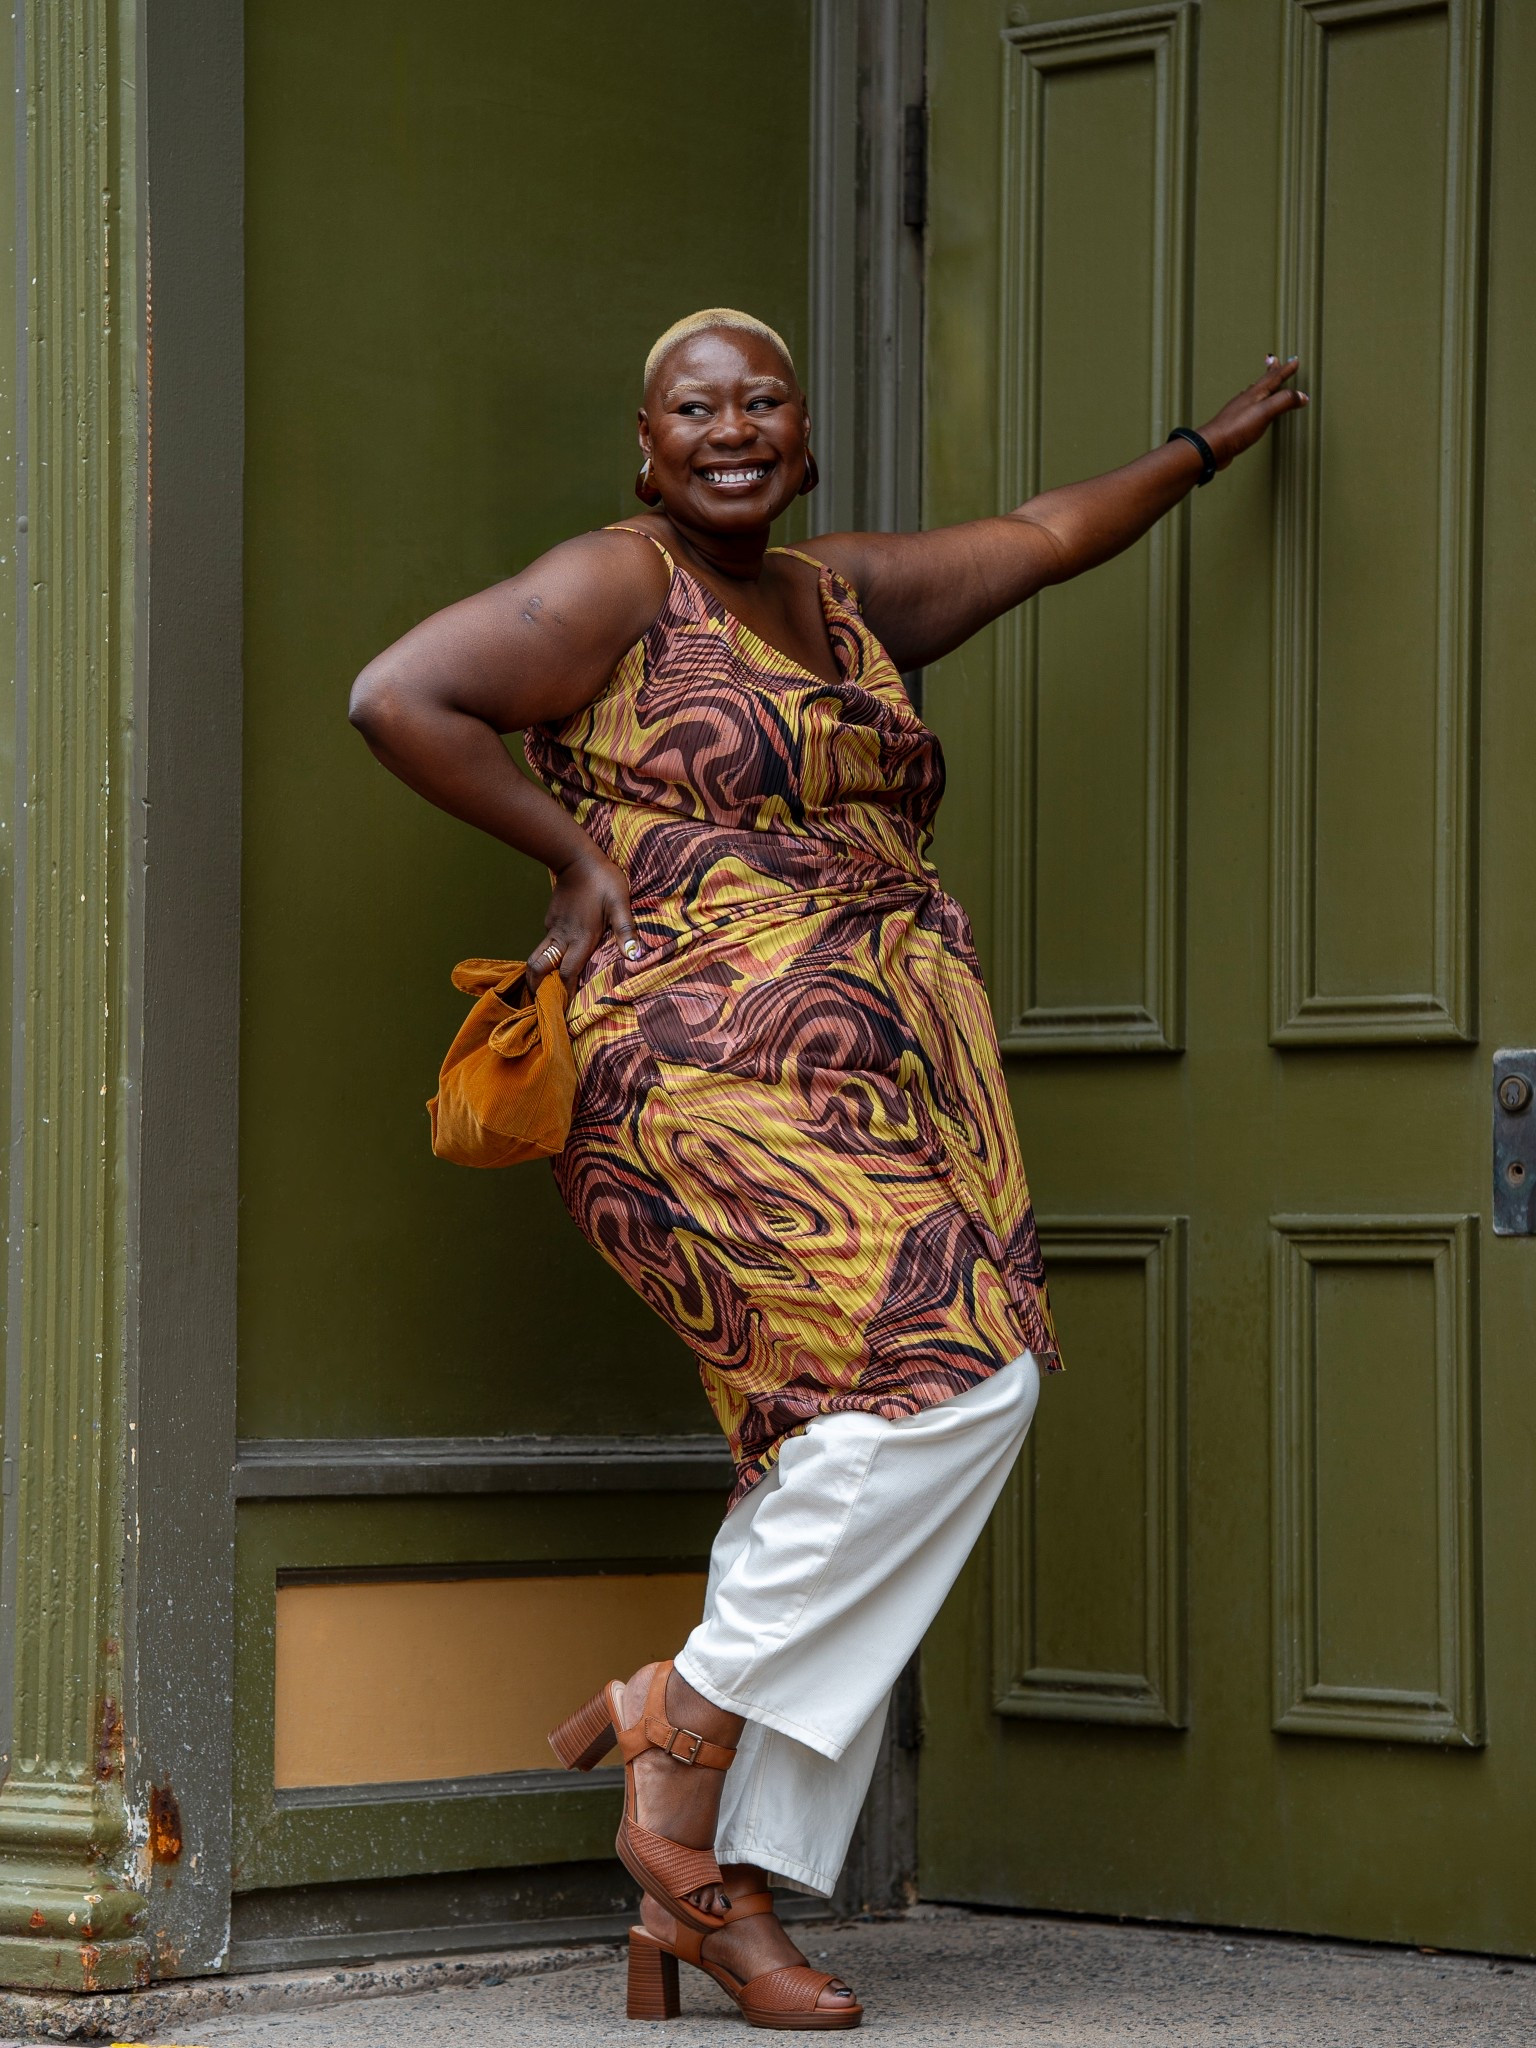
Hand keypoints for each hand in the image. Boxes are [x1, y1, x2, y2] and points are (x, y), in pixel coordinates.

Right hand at [526, 846, 640, 993]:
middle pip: (539, 969)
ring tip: (543, 990)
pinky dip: (547, 956)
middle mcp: (563, 937)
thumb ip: (626, 930)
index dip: (564, 994)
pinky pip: (545, 943)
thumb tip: (636, 956)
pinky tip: (558, 959)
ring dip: (537, 974)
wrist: (576, 857)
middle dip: (538, 988)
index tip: (563, 1012)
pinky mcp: (550, 919)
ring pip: (538, 957)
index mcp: (581, 938)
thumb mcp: (620, 903)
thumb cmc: (602, 879)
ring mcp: (553, 928)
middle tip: (543, 1005)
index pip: (567, 974)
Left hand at [1198, 354, 1308, 469]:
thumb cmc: (1236, 428)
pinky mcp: (1236, 425)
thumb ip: (1284, 402)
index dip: (1285, 370)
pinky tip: (1252, 409)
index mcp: (1255, 394)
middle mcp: (1247, 399)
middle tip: (1275, 361)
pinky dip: (1256, 403)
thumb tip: (1302, 396)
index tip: (1294, 361)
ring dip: (1263, 386)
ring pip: (1255, 394)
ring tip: (1266, 382)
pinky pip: (1250, 409)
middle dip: (1272, 371)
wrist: (1212, 447)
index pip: (1274, 378)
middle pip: (1262, 382)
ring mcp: (1240, 412)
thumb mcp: (1265, 412)